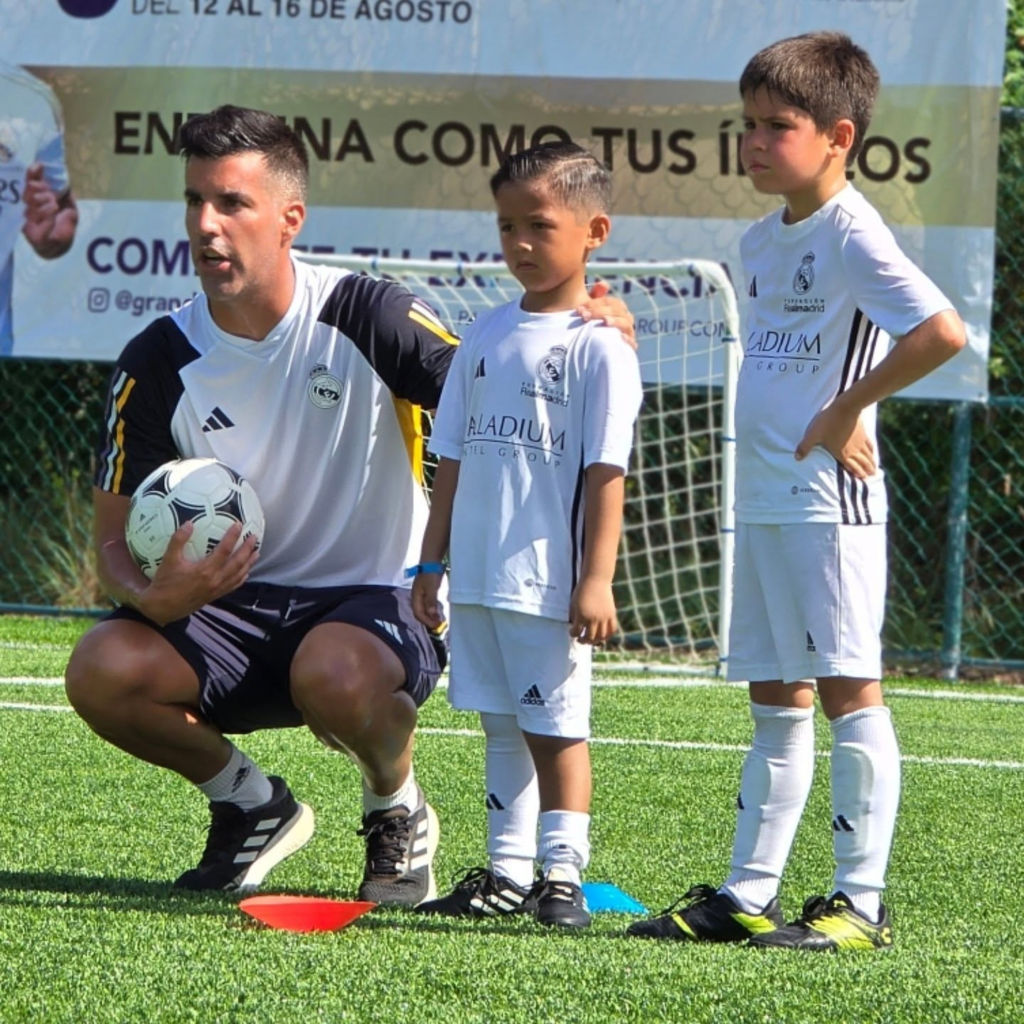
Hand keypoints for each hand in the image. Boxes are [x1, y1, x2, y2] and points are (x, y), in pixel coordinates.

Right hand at [22, 164, 76, 257]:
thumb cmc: (63, 223)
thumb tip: (63, 179)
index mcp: (36, 197)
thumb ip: (65, 193)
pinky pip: (39, 224)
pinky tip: (53, 209)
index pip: (31, 183)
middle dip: (36, 188)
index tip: (39, 166)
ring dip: (42, 202)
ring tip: (53, 203)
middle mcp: (29, 207)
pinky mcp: (33, 234)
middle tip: (46, 188)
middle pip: (28, 193)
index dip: (33, 174)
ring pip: (31, 207)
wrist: (61, 246)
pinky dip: (46, 216)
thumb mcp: (68, 205)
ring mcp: (29, 220)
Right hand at [138, 521, 258, 624]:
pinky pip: (233, 586)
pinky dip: (242, 577)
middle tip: (254, 538)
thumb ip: (178, 540)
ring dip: (249, 563)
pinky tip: (245, 572)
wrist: (162, 608)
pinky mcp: (215, 596)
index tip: (239, 525)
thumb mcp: (168, 560)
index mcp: (205, 570)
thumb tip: (189, 523)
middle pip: (238, 563)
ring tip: (256, 553)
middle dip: (248, 549)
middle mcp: (215, 580)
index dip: (233, 537)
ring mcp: (217, 589)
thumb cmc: (164, 584)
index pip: (224, 550)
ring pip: (239, 575)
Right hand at [411, 572, 445, 629]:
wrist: (431, 560)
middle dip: (429, 620)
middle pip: (421, 613)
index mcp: (416, 597)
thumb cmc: (430, 573)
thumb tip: (431, 614)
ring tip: (440, 621)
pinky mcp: (427, 592)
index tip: (436, 625)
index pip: (418, 614)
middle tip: (439, 625)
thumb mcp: (431, 587)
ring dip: (431, 616)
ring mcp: (422, 595)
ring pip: (425, 610)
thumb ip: (431, 601)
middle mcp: (417, 598)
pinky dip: (433, 610)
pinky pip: (429, 605)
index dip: (427, 621)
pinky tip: (439, 612)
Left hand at [569, 577, 617, 644]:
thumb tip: (575, 626)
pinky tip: (602, 636)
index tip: (572, 633)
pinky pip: (611, 630)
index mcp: (581, 616)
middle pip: (589, 638)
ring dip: (595, 641)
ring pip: (601, 637)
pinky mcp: (612, 615)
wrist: (596, 580)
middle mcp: (593, 619)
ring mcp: (604, 618)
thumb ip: (574, 616)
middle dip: (583, 641)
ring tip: (591, 640)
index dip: (572, 634)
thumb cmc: (582, 590)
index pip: (576, 632)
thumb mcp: (573, 603)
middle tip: (580, 640)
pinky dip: (607, 636)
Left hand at [577, 280, 636, 349]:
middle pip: (617, 311)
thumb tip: (603, 284)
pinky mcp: (628, 347)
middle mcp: (625, 319)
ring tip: (605, 321)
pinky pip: (632, 343)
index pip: (611, 302)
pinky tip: (620, 337)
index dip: (596, 303)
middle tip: (584, 316)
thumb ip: (595, 296)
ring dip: (615, 322)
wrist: (586, 348)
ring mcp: (628, 333)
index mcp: (617, 309)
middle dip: (600, 312)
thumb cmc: (588, 326)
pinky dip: (628, 340)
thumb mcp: (589, 310)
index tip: (581, 308)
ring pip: (625, 324)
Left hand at [795, 402, 876, 478]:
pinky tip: (873, 453)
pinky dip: (872, 452)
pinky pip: (870, 446)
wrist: (845, 407)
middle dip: (867, 472)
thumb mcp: (813, 435)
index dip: (858, 475)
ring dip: (872, 465)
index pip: (853, 468)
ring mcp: (860, 443)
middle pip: (863, 464)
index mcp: (843, 454)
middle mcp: (854, 451)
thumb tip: (797, 458)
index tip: (862, 481)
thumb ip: (805, 447)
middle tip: (870, 477)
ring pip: (868, 456)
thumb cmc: (828, 422)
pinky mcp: (864, 434)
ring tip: (874, 470)